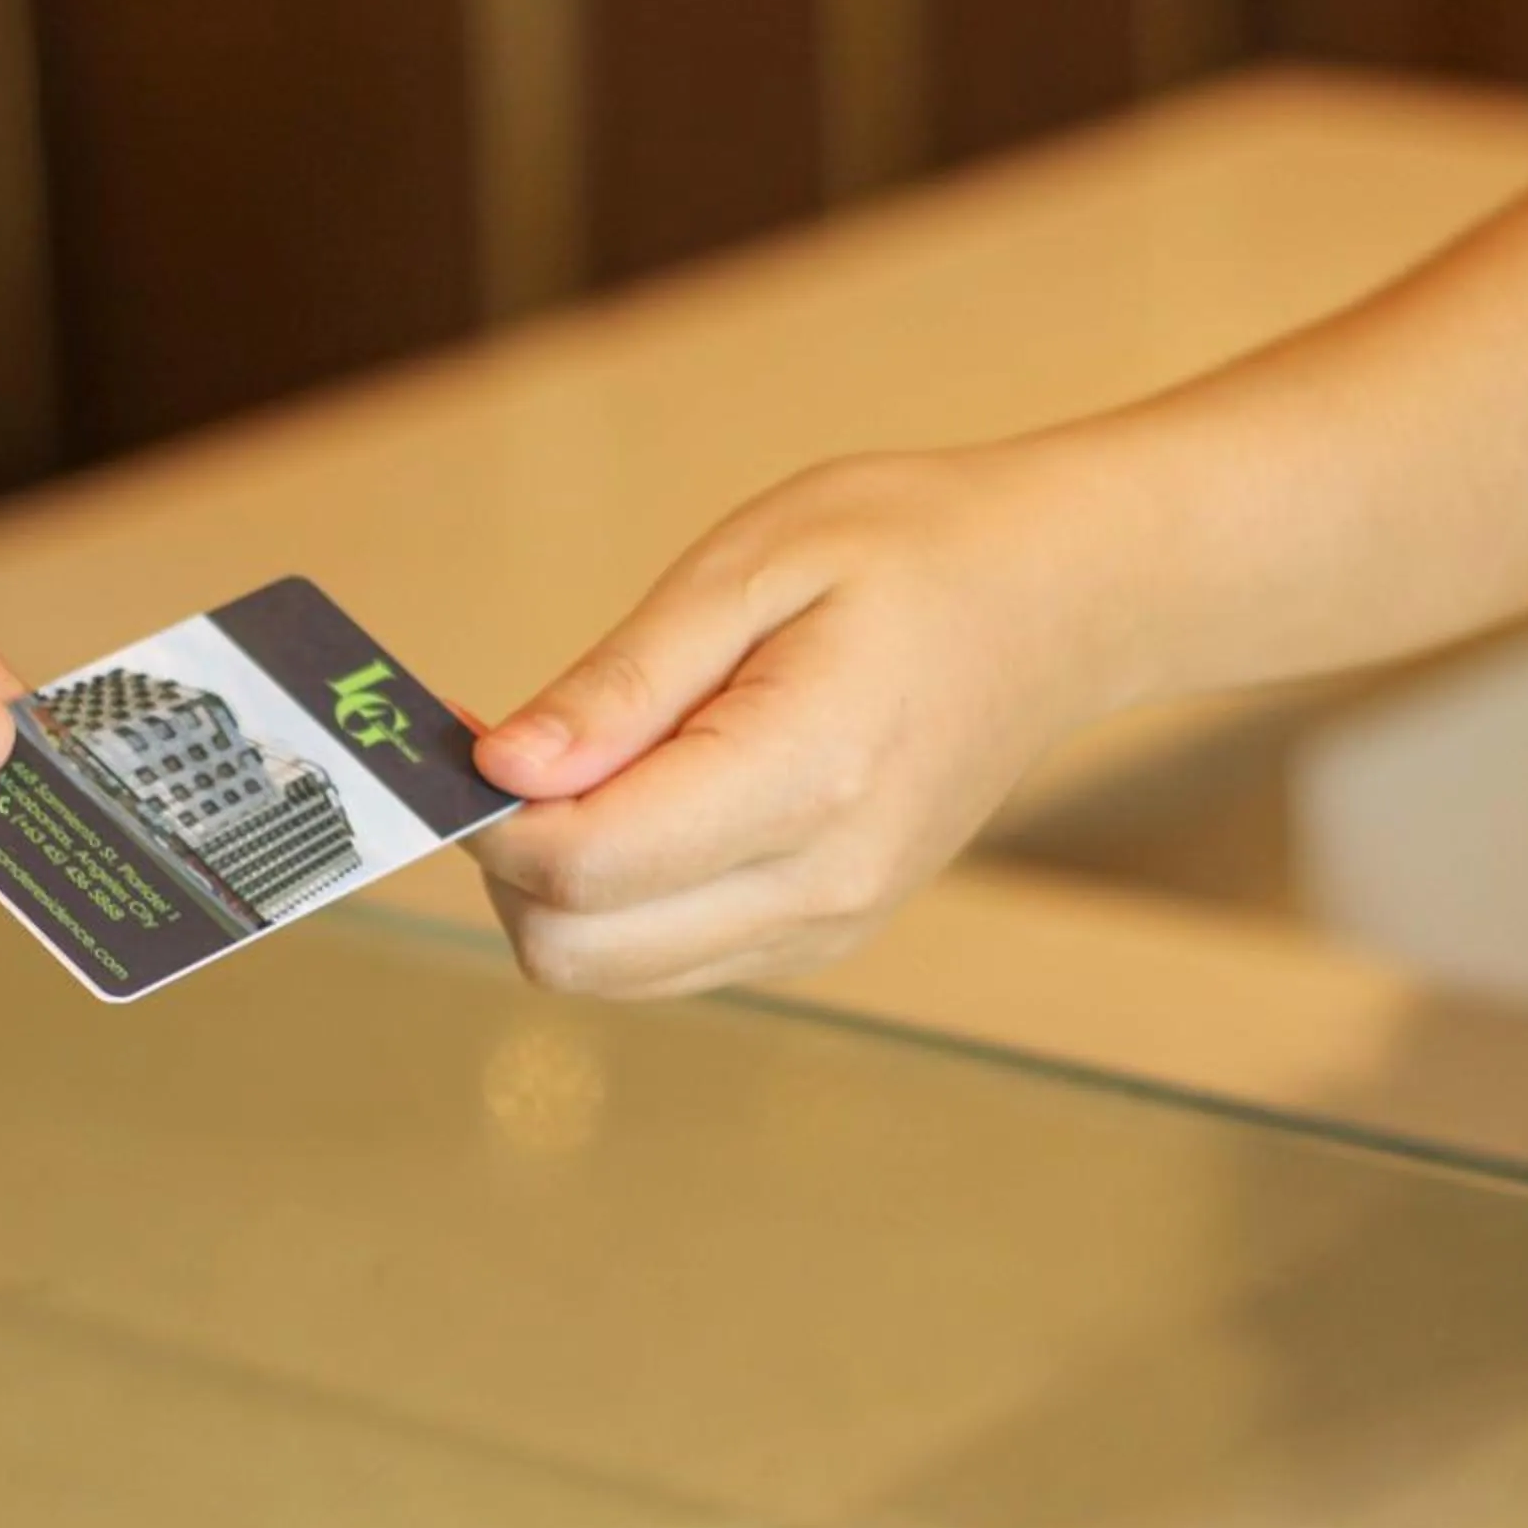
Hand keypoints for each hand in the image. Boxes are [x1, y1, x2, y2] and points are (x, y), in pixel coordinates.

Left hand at [469, 450, 1139, 997]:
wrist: (1059, 601)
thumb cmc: (911, 552)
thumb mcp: (755, 563)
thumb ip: (623, 681)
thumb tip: (502, 766)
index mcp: (807, 778)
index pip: (586, 866)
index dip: (493, 816)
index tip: (469, 743)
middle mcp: (821, 884)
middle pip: (577, 952)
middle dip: (511, 864)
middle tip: (519, 756)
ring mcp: (826, 927)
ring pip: (608, 975)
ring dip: (558, 890)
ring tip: (590, 768)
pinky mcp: (818, 938)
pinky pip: (664, 963)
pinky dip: (618, 902)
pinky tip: (644, 801)